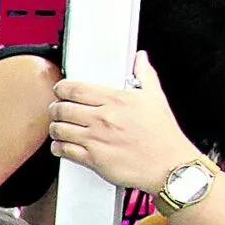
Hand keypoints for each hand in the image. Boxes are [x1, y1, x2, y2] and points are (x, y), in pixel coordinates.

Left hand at [48, 52, 196, 190]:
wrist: (169, 166)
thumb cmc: (163, 135)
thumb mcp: (156, 98)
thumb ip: (145, 75)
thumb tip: (141, 58)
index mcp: (116, 100)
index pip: (76, 89)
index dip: (62, 88)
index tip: (60, 90)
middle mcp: (103, 118)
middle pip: (62, 108)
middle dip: (55, 108)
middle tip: (57, 109)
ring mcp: (96, 139)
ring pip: (59, 129)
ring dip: (55, 127)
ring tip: (59, 127)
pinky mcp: (93, 159)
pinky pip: (64, 150)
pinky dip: (58, 147)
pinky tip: (61, 145)